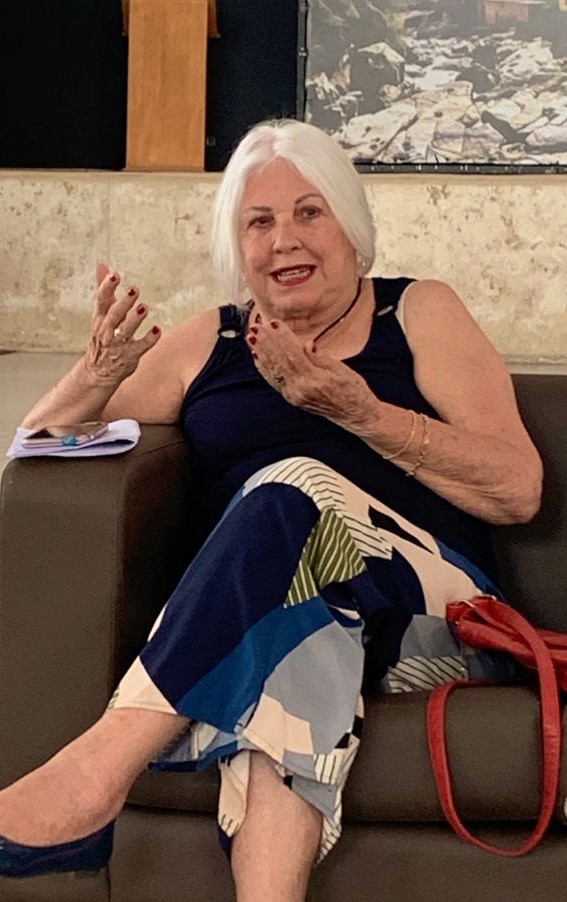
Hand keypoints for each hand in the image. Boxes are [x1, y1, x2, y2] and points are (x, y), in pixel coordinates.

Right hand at [84, 263, 161, 384]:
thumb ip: (105, 290)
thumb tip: (102, 264)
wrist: (98, 371)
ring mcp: (118, 344)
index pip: (101, 300)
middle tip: (135, 289)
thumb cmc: (103, 336)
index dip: (107, 287)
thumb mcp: (101, 313)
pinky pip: (140, 347)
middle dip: (124, 302)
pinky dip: (149, 339)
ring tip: (144, 307)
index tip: (116, 275)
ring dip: (135, 319)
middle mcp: (107, 330)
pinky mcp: (130, 355)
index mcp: (100, 317)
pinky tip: (157, 330)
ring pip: (125, 330)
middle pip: (114, 314)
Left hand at [245, 318, 378, 430]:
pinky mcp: (292, 399)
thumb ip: (319, 357)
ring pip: (273, 371)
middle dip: (266, 342)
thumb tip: (305, 344)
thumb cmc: (354, 391)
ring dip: (261, 352)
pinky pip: (274, 381)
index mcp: (313, 380)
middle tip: (256, 325)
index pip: (292, 353)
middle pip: (278, 361)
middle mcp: (299, 390)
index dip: (281, 336)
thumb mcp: (340, 370)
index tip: (272, 322)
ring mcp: (294, 396)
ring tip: (252, 337)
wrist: (357, 416)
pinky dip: (265, 367)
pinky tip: (258, 357)